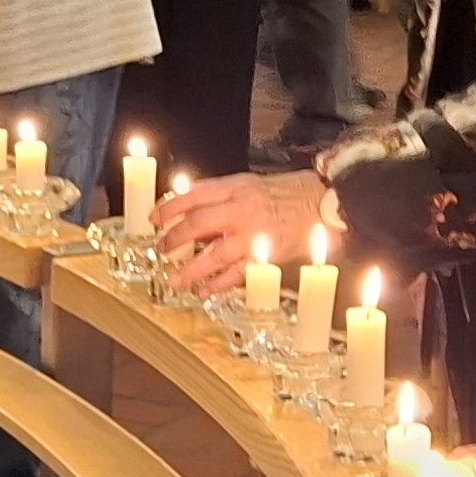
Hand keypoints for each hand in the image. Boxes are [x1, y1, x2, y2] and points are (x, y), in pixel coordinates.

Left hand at [149, 171, 330, 290]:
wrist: (321, 204)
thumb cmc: (285, 193)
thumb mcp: (248, 185)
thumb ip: (219, 199)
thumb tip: (188, 215)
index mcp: (236, 189)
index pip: (194, 196)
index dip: (170, 207)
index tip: (154, 219)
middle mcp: (242, 210)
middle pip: (198, 224)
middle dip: (175, 239)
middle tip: (162, 250)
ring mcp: (253, 235)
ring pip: (214, 255)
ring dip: (190, 270)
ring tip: (174, 281)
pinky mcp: (265, 256)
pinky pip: (236, 274)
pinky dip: (218, 285)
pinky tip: (204, 291)